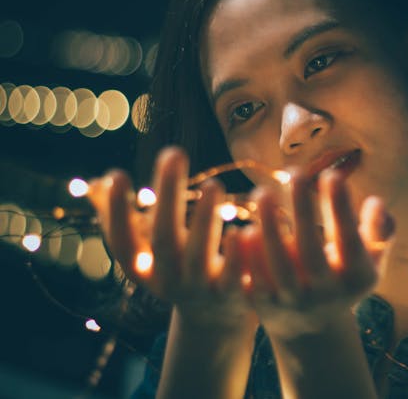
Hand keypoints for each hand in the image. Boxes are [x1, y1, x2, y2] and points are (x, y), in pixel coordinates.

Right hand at [90, 147, 257, 330]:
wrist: (215, 318)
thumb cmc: (178, 267)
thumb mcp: (151, 250)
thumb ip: (128, 219)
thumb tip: (99, 181)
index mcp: (142, 268)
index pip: (122, 241)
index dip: (116, 212)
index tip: (116, 174)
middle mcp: (167, 280)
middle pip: (164, 239)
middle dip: (166, 196)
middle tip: (173, 153)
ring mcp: (199, 290)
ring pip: (199, 256)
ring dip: (205, 219)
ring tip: (212, 184)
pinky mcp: (231, 296)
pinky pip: (234, 277)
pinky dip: (237, 254)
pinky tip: (244, 228)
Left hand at [239, 167, 394, 340]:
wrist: (312, 328)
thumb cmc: (343, 277)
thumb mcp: (369, 260)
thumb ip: (379, 231)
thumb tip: (376, 202)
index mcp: (356, 277)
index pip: (349, 240)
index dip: (341, 208)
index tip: (332, 175)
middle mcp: (326, 292)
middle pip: (311, 251)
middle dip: (303, 210)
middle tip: (295, 172)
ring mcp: (294, 301)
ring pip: (279, 266)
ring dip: (270, 228)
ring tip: (262, 191)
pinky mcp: (266, 306)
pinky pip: (255, 279)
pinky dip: (250, 255)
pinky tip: (243, 228)